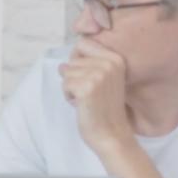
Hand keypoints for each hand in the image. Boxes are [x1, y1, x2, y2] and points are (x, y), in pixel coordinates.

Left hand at [59, 38, 133, 155]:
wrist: (112, 134)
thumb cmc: (105, 109)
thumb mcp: (102, 81)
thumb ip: (86, 66)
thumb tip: (62, 64)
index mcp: (116, 59)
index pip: (83, 43)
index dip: (78, 60)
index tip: (87, 77)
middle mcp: (109, 63)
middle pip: (73, 60)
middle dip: (75, 78)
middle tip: (91, 94)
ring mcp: (98, 74)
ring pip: (66, 72)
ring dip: (71, 88)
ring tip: (87, 100)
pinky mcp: (86, 87)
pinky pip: (64, 84)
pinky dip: (68, 96)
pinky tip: (82, 105)